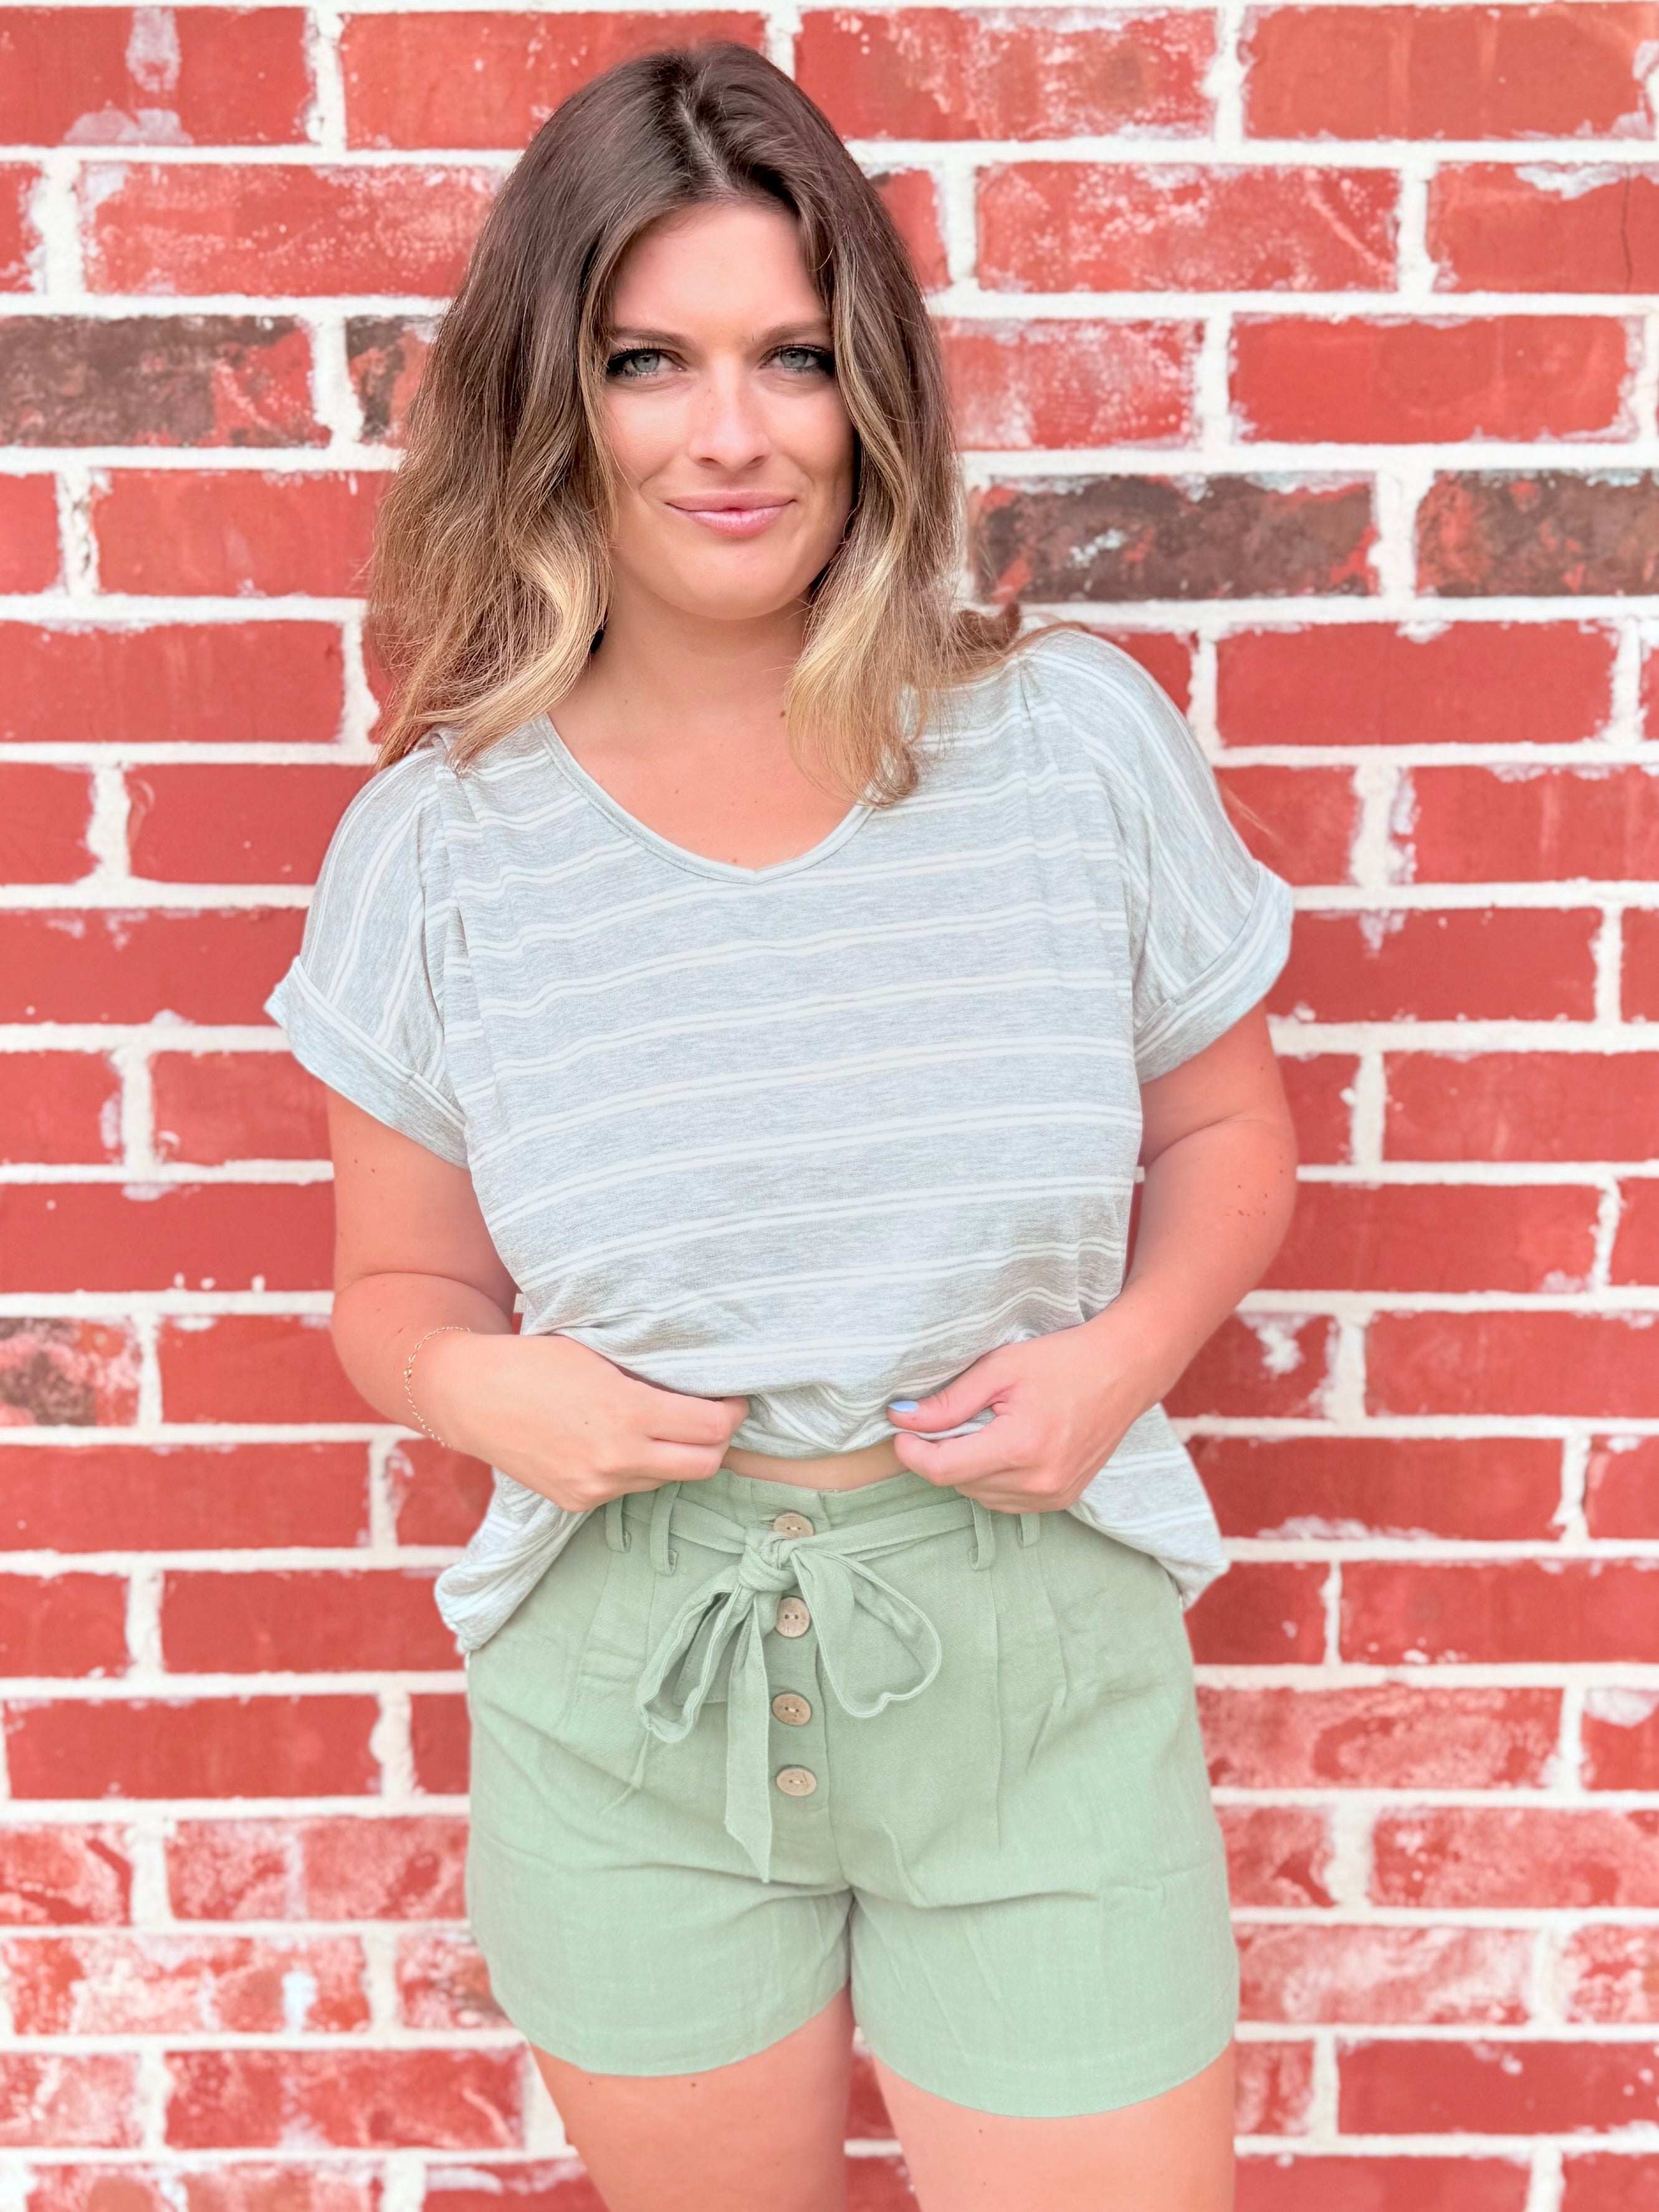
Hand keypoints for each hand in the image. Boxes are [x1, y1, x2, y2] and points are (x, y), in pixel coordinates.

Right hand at [417, 1329, 746, 1513]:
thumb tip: (703, 1387)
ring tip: (661, 1425)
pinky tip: (618, 1442)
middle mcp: (616, 1460)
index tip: (733, 1397)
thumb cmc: (537, 1360)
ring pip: (665, 1479)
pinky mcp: (576, 1503)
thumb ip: (653, 1379)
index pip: (713, 1429)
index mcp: (628, 1414)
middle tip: (715, 1416)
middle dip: (717, 1441)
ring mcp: (595, 1488)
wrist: (471, 1396)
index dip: (734, 1412)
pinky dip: (635, 1468)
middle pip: (704, 1465)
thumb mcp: (603, 1356)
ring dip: (674, 1456)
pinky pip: (626, 1489)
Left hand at [885, 1310, 1165, 1513]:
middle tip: (946, 1418)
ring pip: (980, 1495)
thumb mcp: (1000, 1369)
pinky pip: (1007, 1501)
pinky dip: (993, 1478)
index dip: (912, 1453)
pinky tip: (1004, 1447)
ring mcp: (1053, 1495)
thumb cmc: (1063, 1361)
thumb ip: (949, 1401)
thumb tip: (901, 1418)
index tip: (902, 1431)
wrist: (1124, 1370)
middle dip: (941, 1453)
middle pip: (959, 1482)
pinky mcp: (1063, 1499)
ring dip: (967, 1468)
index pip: (942, 1470)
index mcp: (1020, 1447)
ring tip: (983, 1428)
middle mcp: (1038, 1482)